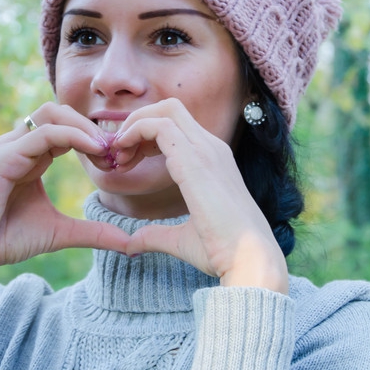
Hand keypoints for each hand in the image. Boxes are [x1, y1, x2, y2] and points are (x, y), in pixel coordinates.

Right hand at [0, 103, 130, 306]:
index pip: (65, 125)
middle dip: (90, 125)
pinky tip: (93, 150)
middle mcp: (18, 144)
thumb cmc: (8, 239)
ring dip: (83, 126)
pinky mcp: (4, 158)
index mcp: (31, 154)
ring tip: (106, 149)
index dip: (93, 136)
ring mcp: (9, 148)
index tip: (116, 159)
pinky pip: (42, 134)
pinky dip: (71, 136)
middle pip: (58, 110)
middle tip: (114, 149)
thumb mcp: (62, 233)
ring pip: (51, 114)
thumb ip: (93, 232)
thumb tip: (130, 243)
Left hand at [117, 99, 288, 293]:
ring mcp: (206, 150)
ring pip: (164, 110)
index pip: (176, 125)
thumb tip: (131, 244)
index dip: (146, 135)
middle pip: (169, 108)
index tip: (127, 161)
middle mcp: (211, 148)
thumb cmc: (223, 251)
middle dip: (138, 122)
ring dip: (134, 127)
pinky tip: (125, 159)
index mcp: (213, 160)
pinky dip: (135, 133)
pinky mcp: (195, 160)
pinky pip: (159, 126)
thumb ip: (156, 235)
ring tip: (119, 158)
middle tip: (119, 154)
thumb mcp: (182, 239)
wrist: (249, 260)